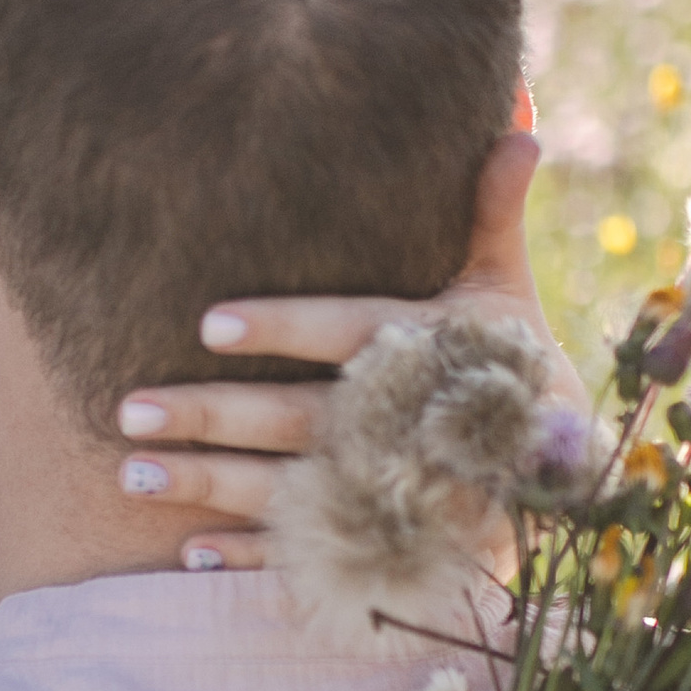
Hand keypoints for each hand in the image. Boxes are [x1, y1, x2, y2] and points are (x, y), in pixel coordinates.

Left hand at [113, 128, 583, 568]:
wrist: (559, 479)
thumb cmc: (510, 364)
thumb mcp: (507, 290)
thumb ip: (492, 216)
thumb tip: (521, 133)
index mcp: (440, 353)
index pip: (353, 334)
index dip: (287, 329)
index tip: (209, 322)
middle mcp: (411, 425)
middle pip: (300, 420)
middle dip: (214, 417)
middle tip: (130, 409)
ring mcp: (398, 494)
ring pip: (290, 490)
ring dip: (210, 485)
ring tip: (132, 473)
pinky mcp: (390, 544)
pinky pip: (315, 554)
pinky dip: (254, 558)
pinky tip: (189, 551)